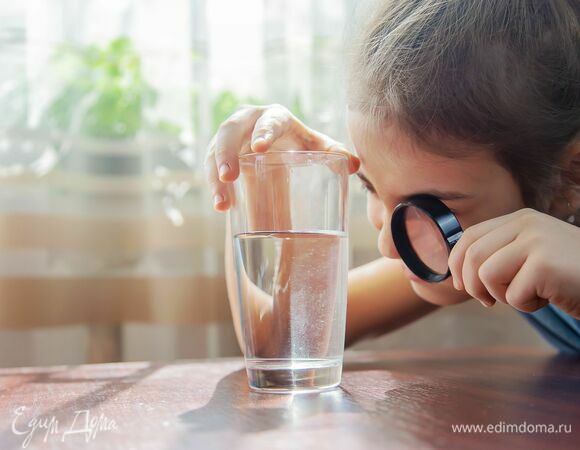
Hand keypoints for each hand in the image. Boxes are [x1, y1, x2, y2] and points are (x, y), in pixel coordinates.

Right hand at [204, 104, 359, 210]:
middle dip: (226, 152)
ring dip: (215, 175)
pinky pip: (212, 168)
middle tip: (229, 176)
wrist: (279, 150)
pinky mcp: (220, 154)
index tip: (258, 148)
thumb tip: (354, 164)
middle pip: (230, 131)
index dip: (263, 130)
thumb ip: (334, 153)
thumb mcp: (316, 149)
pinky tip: (221, 207)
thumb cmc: (300, 146)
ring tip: (222, 203)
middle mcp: (248, 122)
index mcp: (276, 117)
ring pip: (215, 151)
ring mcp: (231, 138)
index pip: (269, 120)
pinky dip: (215, 187)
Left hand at [448, 208, 579, 317]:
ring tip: (529, 295)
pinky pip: (513, 295)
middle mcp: (526, 224)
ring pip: (487, 275)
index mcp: (520, 219)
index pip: (470, 236)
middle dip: (473, 284)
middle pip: (473, 256)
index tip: (461, 284)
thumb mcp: (534, 253)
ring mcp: (537, 242)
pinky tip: (549, 298)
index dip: (457, 262)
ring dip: (503, 295)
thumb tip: (459, 271)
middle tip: (488, 301)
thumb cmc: (570, 275)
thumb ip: (502, 254)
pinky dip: (527, 306)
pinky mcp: (545, 264)